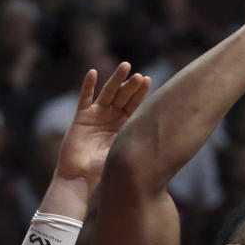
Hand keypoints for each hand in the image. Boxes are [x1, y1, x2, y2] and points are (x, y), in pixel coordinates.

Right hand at [55, 63, 151, 188]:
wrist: (82, 177)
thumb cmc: (105, 170)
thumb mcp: (126, 153)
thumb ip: (137, 142)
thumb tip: (163, 138)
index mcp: (124, 126)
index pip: (134, 106)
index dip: (140, 94)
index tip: (148, 80)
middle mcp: (111, 118)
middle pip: (123, 97)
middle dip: (131, 86)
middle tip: (140, 76)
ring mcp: (96, 116)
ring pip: (107, 93)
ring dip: (115, 80)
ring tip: (125, 66)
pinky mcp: (81, 117)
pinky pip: (85, 98)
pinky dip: (88, 86)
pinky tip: (92, 73)